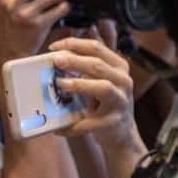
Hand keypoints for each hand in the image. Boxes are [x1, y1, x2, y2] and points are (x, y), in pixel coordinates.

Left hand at [48, 35, 142, 150]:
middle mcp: (123, 81)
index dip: (74, 44)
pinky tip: (59, 129)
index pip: (96, 48)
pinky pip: (91, 122)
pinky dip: (74, 126)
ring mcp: (120, 101)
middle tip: (56, 61)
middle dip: (75, 61)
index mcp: (119, 66)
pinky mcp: (113, 121)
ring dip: (80, 85)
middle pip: (98, 65)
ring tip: (61, 84)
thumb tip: (58, 54)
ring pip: (102, 87)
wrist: (121, 132)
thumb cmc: (105, 102)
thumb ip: (86, 66)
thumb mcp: (101, 79)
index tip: (54, 47)